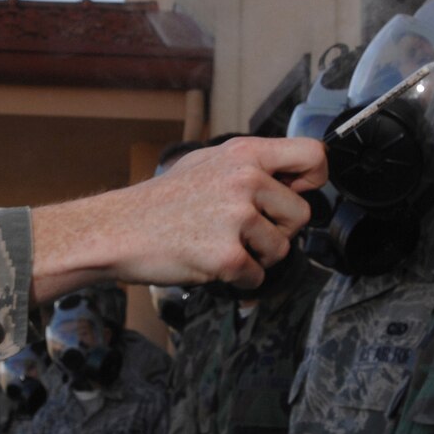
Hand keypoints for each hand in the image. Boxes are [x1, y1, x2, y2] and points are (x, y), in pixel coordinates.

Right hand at [30, 137, 327, 299]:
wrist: (117, 230)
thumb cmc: (160, 201)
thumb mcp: (207, 162)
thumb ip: (251, 165)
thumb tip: (293, 174)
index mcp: (244, 154)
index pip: (313, 155)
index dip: (315, 179)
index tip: (300, 192)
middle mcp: (245, 180)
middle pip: (302, 214)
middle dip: (278, 230)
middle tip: (242, 231)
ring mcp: (236, 218)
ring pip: (281, 250)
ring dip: (257, 257)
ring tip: (220, 244)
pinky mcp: (227, 255)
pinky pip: (257, 277)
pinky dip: (238, 279)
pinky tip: (210, 263)